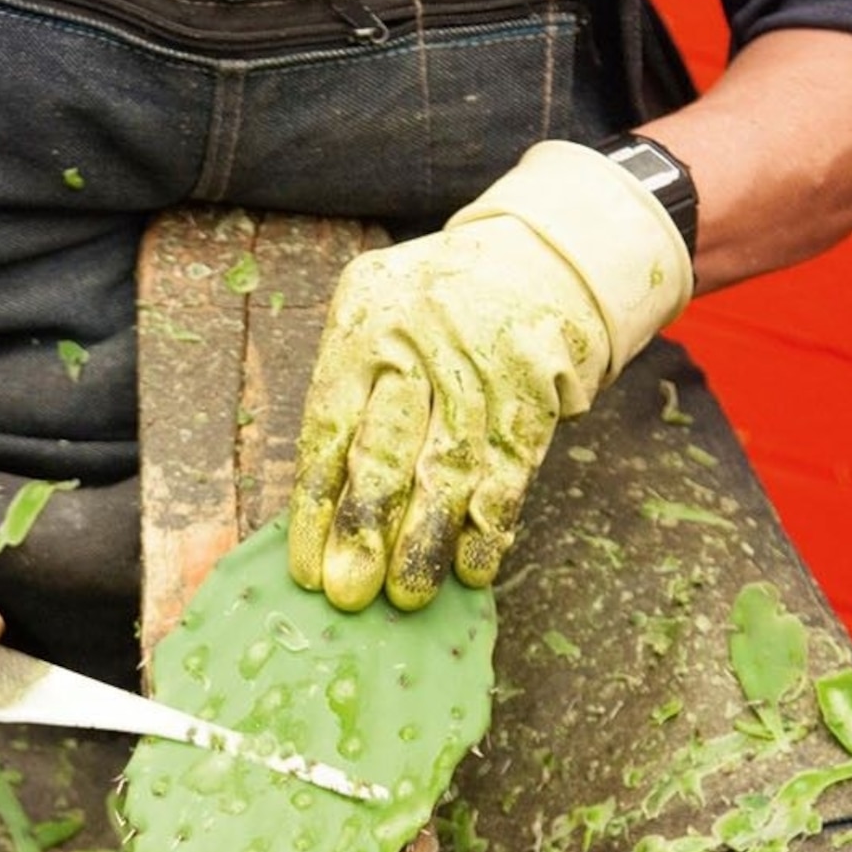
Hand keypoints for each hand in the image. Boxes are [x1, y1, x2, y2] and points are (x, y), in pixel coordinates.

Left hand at [289, 141, 692, 610]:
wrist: (544, 254)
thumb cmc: (437, 305)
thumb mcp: (374, 315)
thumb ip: (349, 393)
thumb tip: (323, 509)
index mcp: (362, 330)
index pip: (328, 430)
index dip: (316, 507)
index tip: (307, 569)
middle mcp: (418, 347)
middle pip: (385, 452)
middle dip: (365, 530)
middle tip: (351, 593)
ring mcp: (480, 371)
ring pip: (449, 471)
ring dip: (427, 541)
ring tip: (407, 597)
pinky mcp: (535, 394)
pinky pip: (508, 472)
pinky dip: (491, 526)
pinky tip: (472, 570)